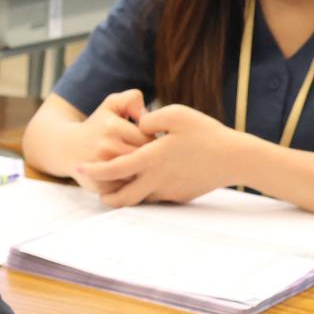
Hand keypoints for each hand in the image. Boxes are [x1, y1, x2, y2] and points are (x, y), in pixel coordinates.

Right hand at [61, 89, 153, 195]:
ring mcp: (101, 169)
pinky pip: (127, 189)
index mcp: (112, 126)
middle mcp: (105, 148)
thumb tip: (145, 115)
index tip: (145, 140)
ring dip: (141, 172)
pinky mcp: (100, 187)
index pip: (148, 137)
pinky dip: (130, 185)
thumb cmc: (97, 125)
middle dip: (148, 157)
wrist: (66, 148)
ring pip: (138, 174)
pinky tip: (125, 177)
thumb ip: (131, 98)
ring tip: (136, 165)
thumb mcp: (111, 105)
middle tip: (144, 154)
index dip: (151, 140)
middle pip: (144, 157)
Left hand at [77, 104, 250, 207]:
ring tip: (114, 185)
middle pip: (121, 196)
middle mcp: (157, 179)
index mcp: (152, 158)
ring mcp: (168, 191)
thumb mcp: (177, 114)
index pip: (114, 168)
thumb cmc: (206, 132)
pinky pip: (155, 197)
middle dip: (104, 195)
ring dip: (123, 194)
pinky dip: (144, 192)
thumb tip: (137, 123)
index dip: (94, 170)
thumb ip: (151, 118)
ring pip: (137, 199)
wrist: (235, 158)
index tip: (78, 168)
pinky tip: (144, 181)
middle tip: (95, 188)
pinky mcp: (179, 196)